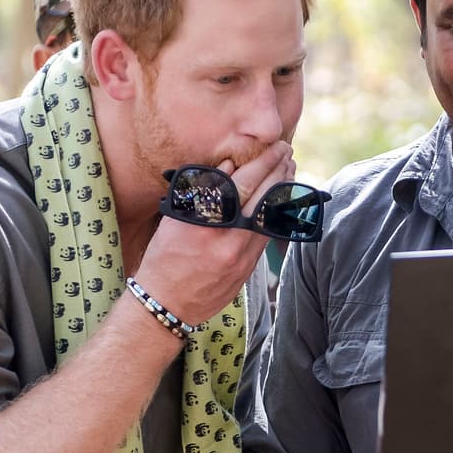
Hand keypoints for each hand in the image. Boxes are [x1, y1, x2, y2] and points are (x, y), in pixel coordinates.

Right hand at [135, 142, 293, 325]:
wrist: (166, 304)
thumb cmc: (163, 258)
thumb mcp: (175, 219)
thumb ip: (203, 192)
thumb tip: (229, 165)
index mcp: (206, 223)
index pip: (244, 184)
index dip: (264, 163)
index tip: (275, 148)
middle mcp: (228, 240)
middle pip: (264, 199)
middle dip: (279, 172)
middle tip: (287, 153)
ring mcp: (242, 258)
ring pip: (271, 218)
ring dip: (282, 192)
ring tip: (289, 172)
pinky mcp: (248, 271)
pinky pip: (267, 237)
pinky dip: (276, 215)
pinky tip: (282, 201)